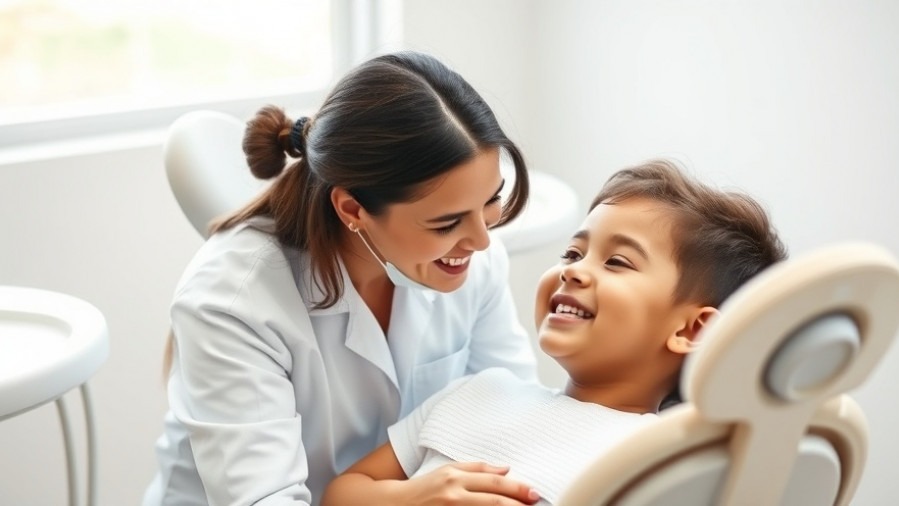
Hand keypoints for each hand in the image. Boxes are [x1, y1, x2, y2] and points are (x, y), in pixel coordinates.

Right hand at [402, 461, 539, 504]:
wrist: (395, 504)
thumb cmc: (424, 487)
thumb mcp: (447, 470)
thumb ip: (477, 469)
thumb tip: (506, 470)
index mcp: (455, 477)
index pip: (493, 483)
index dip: (516, 488)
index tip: (533, 493)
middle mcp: (453, 494)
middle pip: (493, 501)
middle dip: (518, 504)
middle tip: (535, 505)